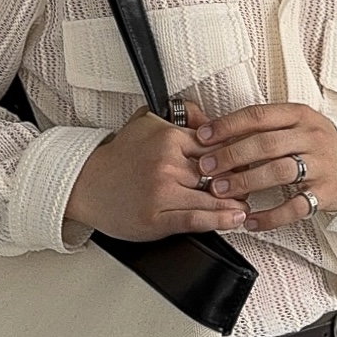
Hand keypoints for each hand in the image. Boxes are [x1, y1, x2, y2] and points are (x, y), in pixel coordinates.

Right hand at [63, 99, 251, 241]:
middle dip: (237, 181)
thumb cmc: (119, 158)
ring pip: (211, 198)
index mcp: (168, 138)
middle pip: (218, 173)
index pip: (217, 147)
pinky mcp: (157, 218)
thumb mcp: (148, 122)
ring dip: (234, 204)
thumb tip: (214, 121)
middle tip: (251, 185)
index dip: (236, 157)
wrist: (86, 185)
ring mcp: (162, 191)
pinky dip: (220, 221)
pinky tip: (232, 219)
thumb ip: (183, 116)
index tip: (248, 163)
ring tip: (245, 205)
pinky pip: (197, 220)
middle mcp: (166, 164)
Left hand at [184, 102, 336, 230]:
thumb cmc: (312, 145)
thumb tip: (205, 127)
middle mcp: (312, 137)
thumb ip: (255, 128)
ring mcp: (321, 165)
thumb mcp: (292, 126)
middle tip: (207, 168)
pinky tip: (250, 220)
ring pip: (279, 172)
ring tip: (222, 191)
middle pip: (266, 144)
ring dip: (246, 182)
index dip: (227, 126)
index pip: (258, 116)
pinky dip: (270, 217)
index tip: (203, 138)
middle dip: (231, 156)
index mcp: (299, 115)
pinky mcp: (326, 193)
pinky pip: (294, 207)